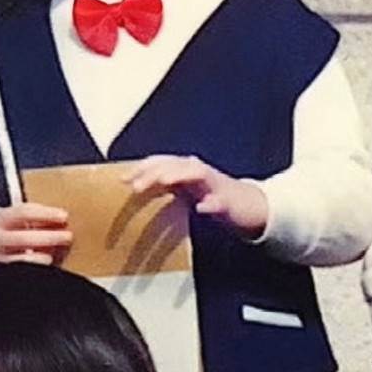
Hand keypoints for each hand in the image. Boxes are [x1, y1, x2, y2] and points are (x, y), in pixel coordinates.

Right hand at [0, 203, 71, 264]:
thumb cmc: (12, 228)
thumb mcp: (19, 218)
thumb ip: (37, 218)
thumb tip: (63, 217)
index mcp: (2, 218)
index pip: (24, 212)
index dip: (46, 214)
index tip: (64, 216)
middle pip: (24, 238)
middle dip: (49, 237)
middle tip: (68, 236)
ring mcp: (0, 254)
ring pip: (25, 258)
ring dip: (44, 256)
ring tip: (57, 253)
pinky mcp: (6, 268)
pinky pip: (25, 268)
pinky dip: (38, 264)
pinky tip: (48, 261)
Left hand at [125, 156, 268, 237]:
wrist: (249, 207)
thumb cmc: (213, 197)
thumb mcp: (185, 189)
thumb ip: (165, 185)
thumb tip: (133, 185)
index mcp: (185, 170)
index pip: (160, 163)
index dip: (141, 168)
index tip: (122, 179)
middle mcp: (198, 172)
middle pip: (173, 165)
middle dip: (153, 173)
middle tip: (135, 186)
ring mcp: (214, 184)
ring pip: (195, 174)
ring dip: (178, 176)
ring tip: (163, 182)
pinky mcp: (229, 201)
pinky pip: (220, 201)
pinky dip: (211, 203)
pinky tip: (202, 208)